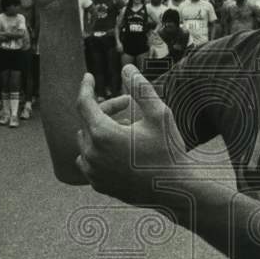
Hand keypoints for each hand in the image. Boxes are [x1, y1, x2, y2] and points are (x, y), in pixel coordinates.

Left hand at [75, 65, 201, 207]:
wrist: (175, 191)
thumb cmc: (169, 152)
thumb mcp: (159, 114)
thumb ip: (141, 89)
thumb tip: (126, 68)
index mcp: (103, 134)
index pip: (84, 103)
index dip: (86, 87)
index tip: (89, 76)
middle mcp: (92, 154)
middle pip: (88, 121)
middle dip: (106, 109)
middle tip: (129, 105)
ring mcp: (94, 172)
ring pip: (87, 140)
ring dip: (102, 130)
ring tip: (128, 129)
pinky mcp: (99, 185)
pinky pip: (89, 160)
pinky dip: (99, 150)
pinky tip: (119, 149)